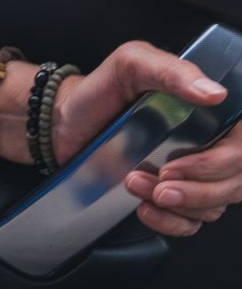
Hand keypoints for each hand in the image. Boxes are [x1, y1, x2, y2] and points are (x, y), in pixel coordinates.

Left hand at [51, 40, 239, 237]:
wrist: (64, 123)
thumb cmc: (100, 91)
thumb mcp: (130, 65)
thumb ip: (170, 71)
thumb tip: (214, 93)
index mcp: (209, 114)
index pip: (240, 147)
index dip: (219, 163)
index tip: (177, 166)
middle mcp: (209, 145)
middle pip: (234, 183)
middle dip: (194, 190)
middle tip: (154, 180)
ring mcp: (192, 174)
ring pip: (214, 206)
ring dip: (178, 205)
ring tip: (135, 183)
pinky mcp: (173, 197)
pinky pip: (192, 223)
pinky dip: (172, 223)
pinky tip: (145, 208)